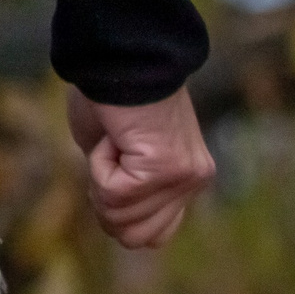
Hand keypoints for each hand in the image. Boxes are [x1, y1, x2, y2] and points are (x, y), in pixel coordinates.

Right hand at [66, 88, 214, 249]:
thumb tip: (115, 214)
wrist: (120, 55)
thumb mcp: (118, 153)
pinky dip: (100, 164)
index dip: (119, 214)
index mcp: (187, 179)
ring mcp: (185, 178)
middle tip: (110, 158)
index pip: (154, 237)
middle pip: (136, 239)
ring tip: (116, 142)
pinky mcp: (166, 170)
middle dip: (106, 204)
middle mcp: (194, 182)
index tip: (113, 172)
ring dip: (101, 180)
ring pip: (121, 218)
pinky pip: (114, 192)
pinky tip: (116, 136)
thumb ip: (126, 187)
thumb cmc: (110, 94)